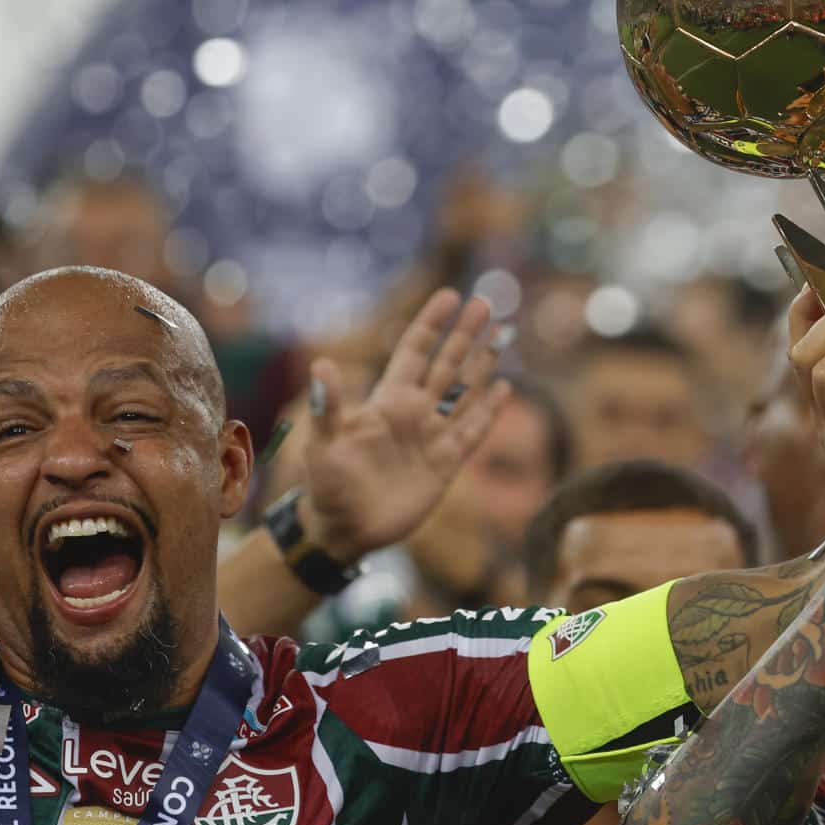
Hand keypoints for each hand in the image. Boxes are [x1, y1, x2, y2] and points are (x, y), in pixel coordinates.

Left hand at [297, 289, 511, 562]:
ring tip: (502, 335)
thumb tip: (320, 365)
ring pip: (464, 391)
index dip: (432, 324)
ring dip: (483, 364)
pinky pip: (474, 431)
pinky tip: (504, 388)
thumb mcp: (323, 442)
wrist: (346, 529)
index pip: (415, 351)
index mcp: (388, 400)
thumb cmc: (327, 484)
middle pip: (447, 364)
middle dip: (465, 334)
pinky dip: (489, 410)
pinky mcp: (446, 464)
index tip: (449, 296)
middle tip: (485, 302)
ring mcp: (432, 436)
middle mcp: (414, 412)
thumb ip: (327, 405)